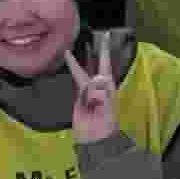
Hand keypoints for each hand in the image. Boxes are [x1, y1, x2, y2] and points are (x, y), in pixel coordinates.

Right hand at [69, 29, 126, 143]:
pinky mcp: (80, 100)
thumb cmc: (102, 127)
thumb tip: (96, 78)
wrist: (95, 143)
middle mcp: (99, 87)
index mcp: (107, 88)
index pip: (105, 64)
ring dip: (85, 59)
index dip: (104, 49)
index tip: (104, 34)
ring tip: (82, 45)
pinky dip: (74, 71)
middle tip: (96, 35)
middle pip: (97, 64)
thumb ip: (99, 94)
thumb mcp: (103, 110)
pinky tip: (72, 67)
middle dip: (96, 50)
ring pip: (86, 71)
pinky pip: (77, 81)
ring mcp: (89, 93)